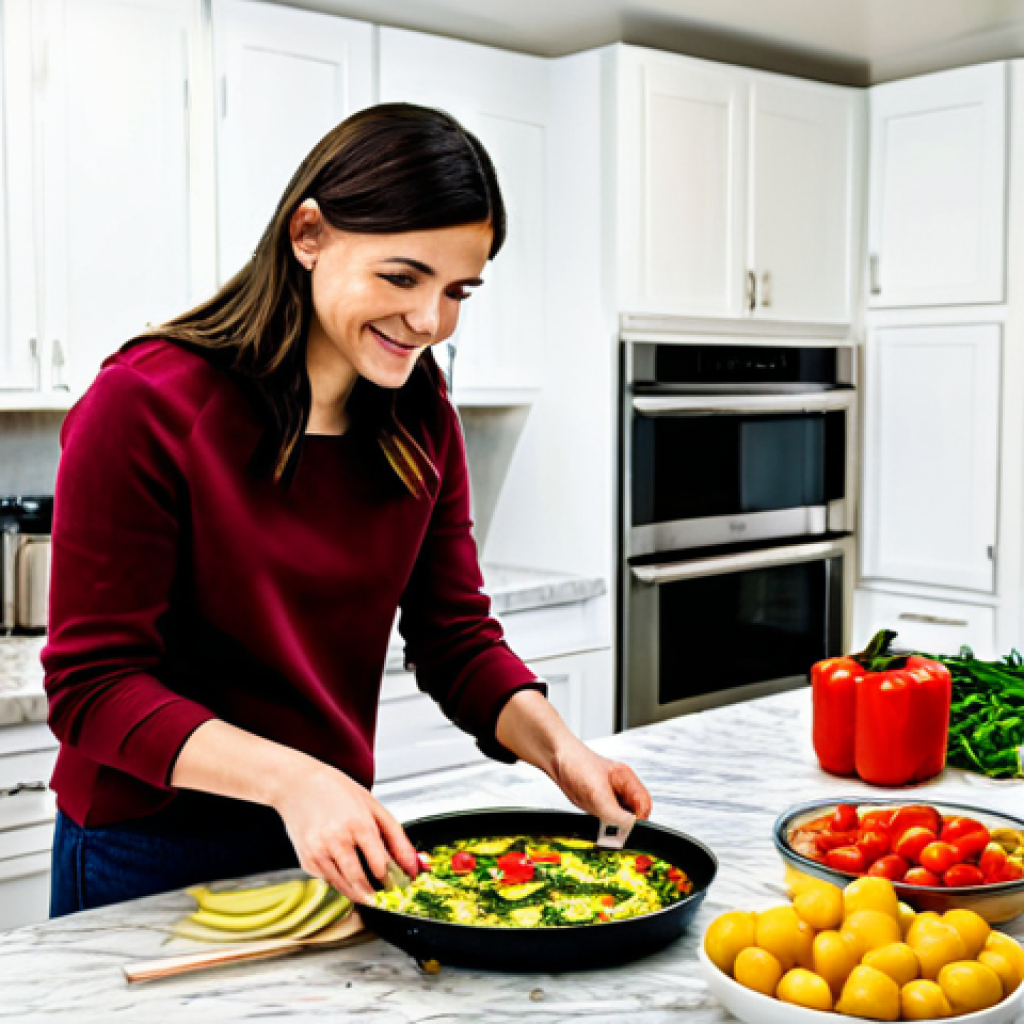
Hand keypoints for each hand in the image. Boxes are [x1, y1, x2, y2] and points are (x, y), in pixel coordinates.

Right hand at [271, 759, 419, 904]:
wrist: (297, 785)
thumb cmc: (336, 790)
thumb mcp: (373, 806)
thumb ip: (396, 837)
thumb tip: (412, 863)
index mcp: (358, 824)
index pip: (380, 865)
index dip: (394, 880)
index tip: (401, 886)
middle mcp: (336, 841)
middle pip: (361, 882)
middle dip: (376, 895)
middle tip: (386, 898)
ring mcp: (318, 852)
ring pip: (344, 887)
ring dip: (360, 893)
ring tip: (370, 890)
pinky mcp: (306, 861)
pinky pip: (328, 879)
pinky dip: (340, 880)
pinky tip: (344, 869)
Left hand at [549, 736, 652, 826]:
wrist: (555, 758)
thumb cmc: (576, 764)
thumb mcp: (597, 792)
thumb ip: (614, 812)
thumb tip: (628, 827)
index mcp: (626, 780)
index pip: (644, 803)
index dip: (639, 817)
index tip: (628, 826)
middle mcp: (620, 788)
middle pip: (633, 813)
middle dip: (625, 823)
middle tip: (614, 828)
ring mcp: (608, 796)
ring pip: (619, 818)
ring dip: (612, 824)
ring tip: (602, 823)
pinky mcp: (597, 802)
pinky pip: (606, 818)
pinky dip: (603, 824)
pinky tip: (595, 821)